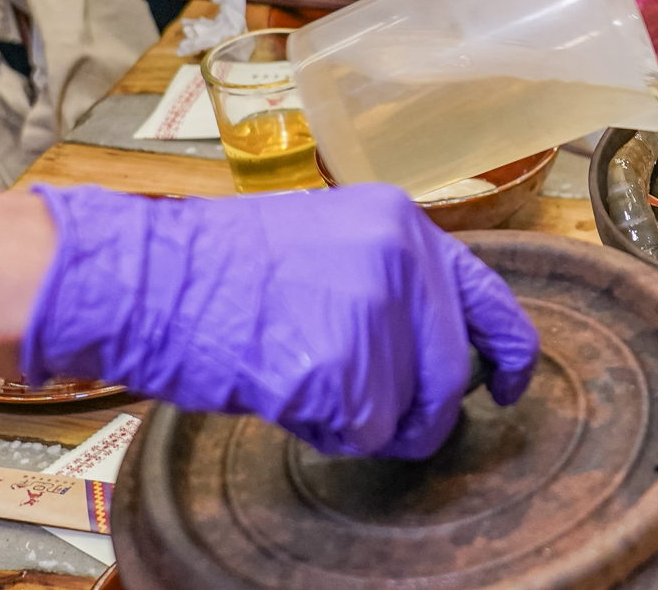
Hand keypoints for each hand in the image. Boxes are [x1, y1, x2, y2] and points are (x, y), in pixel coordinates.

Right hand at [23, 184, 539, 458]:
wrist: (146, 277)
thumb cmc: (222, 267)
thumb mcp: (332, 241)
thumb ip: (394, 282)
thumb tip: (436, 349)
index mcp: (404, 225)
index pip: (489, 296)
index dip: (511, 349)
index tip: (511, 384)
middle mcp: (402, 261)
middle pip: (451, 371)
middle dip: (424, 412)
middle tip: (384, 421)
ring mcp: (373, 312)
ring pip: (405, 409)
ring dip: (361, 420)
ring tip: (300, 378)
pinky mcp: (339, 365)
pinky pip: (359, 431)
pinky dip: (325, 430)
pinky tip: (283, 392)